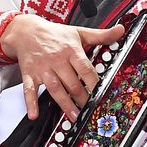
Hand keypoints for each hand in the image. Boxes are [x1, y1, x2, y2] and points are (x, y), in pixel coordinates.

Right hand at [1, 14, 125, 119]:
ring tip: (75, 117)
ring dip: (65, 104)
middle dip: (82, 98)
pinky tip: (34, 114)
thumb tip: (121, 30)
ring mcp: (42, 68)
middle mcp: (57, 60)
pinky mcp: (29, 74)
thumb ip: (101, 35)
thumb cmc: (54, 34)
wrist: (26, 31)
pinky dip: (31, 103)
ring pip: (55, 89)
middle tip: (91, 111)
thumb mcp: (79, 32)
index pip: (86, 69)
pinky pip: (29, 90)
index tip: (102, 94)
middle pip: (72, 83)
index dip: (94, 83)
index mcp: (71, 50)